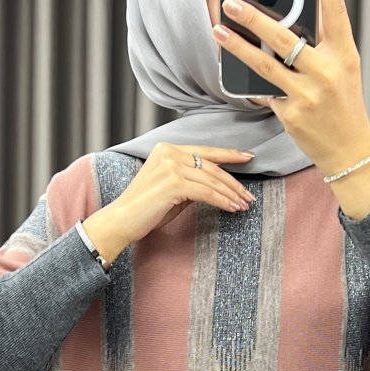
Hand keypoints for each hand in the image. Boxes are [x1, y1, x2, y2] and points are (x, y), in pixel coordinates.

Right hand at [82, 143, 256, 261]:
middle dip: (233, 183)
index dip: (229, 155)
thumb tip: (216, 184)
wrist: (121, 221)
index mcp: (167, 149)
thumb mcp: (172, 190)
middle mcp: (169, 153)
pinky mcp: (174, 183)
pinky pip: (206, 192)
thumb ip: (191, 181)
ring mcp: (171, 166)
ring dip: (231, 194)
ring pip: (212, 180)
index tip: (248, 157)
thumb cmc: (144, 210)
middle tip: (248, 195)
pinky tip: (232, 208)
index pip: (205, 151)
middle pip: (212, 166)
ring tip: (243, 205)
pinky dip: (222, 201)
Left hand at [211, 0, 369, 177]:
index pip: (335, 9)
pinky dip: (248, 80)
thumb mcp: (342, 68)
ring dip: (237, 46)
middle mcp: (326, 71)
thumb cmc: (342, 103)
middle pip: (285, 37)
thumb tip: (287, 20)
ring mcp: (307, 94)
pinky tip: (232, 68)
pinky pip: (262, 92)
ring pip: (264, 65)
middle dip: (255, 17)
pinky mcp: (290, 115)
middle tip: (232, 1)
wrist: (349, 149)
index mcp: (344, 53)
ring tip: (218, 31)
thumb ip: (320, 45)